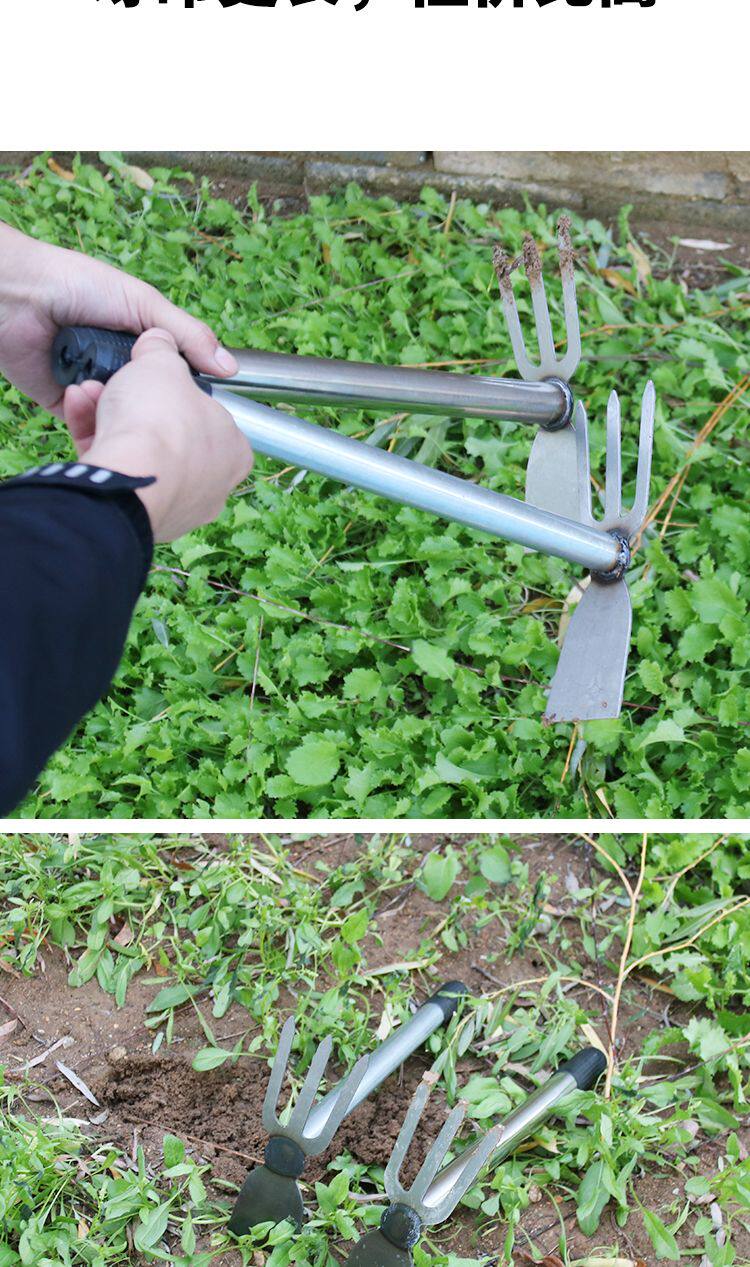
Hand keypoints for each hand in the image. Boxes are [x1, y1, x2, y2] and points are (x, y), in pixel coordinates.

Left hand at [0, 221, 237, 416]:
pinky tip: (97, 405)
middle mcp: (119, 367)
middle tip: (168, 413)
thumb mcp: (143, 303)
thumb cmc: (78, 285)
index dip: (190, 389)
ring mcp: (94, 387)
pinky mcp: (67, 405)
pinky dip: (95, 417)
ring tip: (128, 406)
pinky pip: (90, 423)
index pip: (176, 375)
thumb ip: (186, 334)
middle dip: (158, 406)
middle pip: (152, 400)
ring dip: (125, 410)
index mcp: (139, 342)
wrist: (18, 296)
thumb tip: (228, 367)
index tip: (206, 406)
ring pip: (124, 416)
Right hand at [64, 329, 252, 542]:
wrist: (129, 478)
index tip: (155, 377)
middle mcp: (212, 484)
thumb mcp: (164, 364)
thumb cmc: (161, 422)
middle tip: (116, 381)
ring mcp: (176, 505)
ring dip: (110, 417)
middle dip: (137, 404)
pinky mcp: (138, 516)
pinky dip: (97, 441)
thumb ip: (162, 349)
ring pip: (140, 453)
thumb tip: (157, 340)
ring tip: (88, 391)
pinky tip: (78, 409)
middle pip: (170, 434)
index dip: (180, 392)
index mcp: (234, 450)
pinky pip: (118, 471)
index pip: (211, 415)